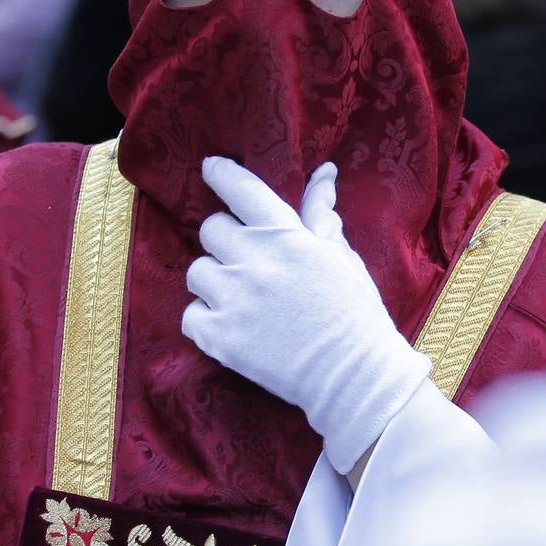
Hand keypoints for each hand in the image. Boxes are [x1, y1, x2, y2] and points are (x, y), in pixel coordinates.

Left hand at [183, 158, 433, 473]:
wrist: (353, 377)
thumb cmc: (355, 313)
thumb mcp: (342, 257)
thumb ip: (321, 215)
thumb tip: (323, 173)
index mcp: (287, 237)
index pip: (241, 190)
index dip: (221, 174)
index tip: (212, 168)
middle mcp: (254, 262)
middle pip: (212, 230)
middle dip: (226, 241)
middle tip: (248, 262)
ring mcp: (233, 300)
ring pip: (197, 272)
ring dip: (214, 281)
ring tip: (242, 300)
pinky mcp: (219, 338)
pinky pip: (190, 315)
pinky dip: (205, 320)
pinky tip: (233, 327)